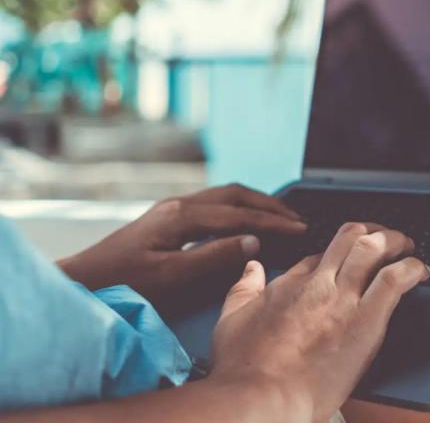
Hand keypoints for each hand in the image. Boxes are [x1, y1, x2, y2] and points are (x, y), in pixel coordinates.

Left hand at [58, 184, 306, 315]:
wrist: (82, 281)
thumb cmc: (122, 283)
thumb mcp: (171, 276)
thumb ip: (213, 257)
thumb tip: (253, 242)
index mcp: (182, 215)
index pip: (240, 214)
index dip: (273, 222)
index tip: (299, 228)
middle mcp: (179, 205)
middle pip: (236, 194)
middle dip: (270, 205)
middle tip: (297, 218)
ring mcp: (173, 209)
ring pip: (225, 196)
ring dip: (256, 204)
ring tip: (280, 217)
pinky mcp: (168, 218)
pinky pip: (215, 205)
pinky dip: (239, 209)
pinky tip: (246, 221)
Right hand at [210, 222, 429, 421]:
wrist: (261, 397)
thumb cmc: (243, 369)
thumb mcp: (231, 319)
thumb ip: (243, 288)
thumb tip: (252, 267)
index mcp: (290, 283)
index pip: (321, 255)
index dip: (339, 255)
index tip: (348, 263)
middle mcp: (319, 284)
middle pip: (350, 239)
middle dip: (372, 233)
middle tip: (386, 238)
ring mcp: (343, 299)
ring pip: (374, 249)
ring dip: (395, 241)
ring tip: (407, 246)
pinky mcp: (366, 321)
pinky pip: (395, 280)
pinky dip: (412, 268)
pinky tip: (421, 270)